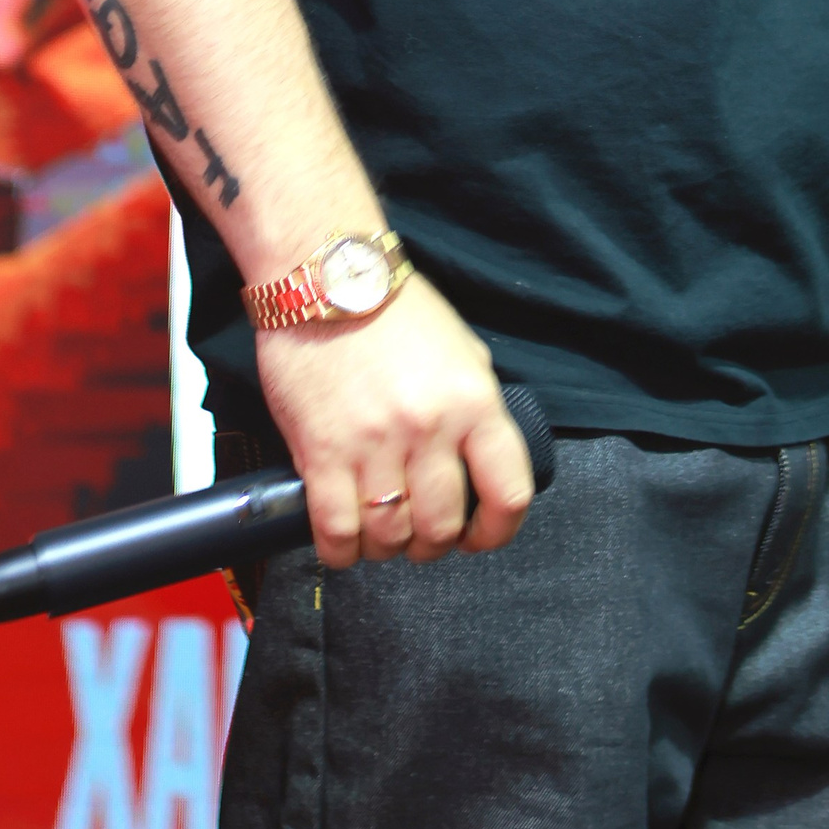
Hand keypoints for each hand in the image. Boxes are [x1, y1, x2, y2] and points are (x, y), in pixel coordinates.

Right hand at [252, 270, 534, 569]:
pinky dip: (343, 550)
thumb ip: (477, 411)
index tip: (480, 536)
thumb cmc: (396, 313)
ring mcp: (373, 444)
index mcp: (474, 402)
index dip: (497, 531)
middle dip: (434, 544)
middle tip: (420, 534)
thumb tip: (482, 466)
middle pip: (443, 527)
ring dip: (388, 547)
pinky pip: (336, 531)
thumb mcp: (462, 353)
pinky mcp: (321, 453)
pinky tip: (345, 539)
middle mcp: (430, 428)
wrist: (325, 278)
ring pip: (390, 536)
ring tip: (380, 531)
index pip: (508, 494)